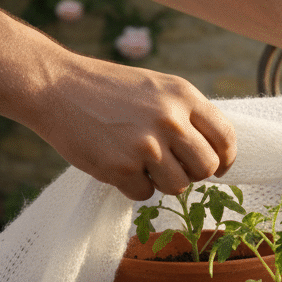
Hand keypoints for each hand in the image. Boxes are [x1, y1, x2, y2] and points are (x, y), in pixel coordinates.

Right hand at [27, 54, 235, 200]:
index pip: (226, 137)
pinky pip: (144, 194)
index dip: (226, 158)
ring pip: (179, 187)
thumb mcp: (157, 88)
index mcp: (183, 96)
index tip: (220, 168)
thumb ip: (186, 114)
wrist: (55, 87)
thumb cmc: (108, 89)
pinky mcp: (121, 168)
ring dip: (163, 183)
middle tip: (172, 166)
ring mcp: (146, 145)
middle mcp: (170, 120)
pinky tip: (117, 163)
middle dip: (193, 173)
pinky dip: (132, 186)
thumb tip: (215, 152)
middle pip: (206, 167)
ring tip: (142, 162)